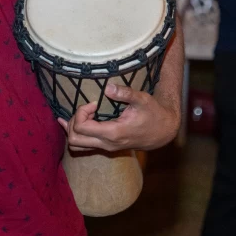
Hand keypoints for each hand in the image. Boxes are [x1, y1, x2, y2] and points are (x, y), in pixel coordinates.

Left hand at [59, 82, 179, 152]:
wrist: (163, 132)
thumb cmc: (153, 114)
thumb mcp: (143, 100)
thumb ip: (126, 93)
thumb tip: (108, 87)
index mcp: (113, 133)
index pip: (81, 127)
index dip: (81, 112)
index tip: (94, 102)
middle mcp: (107, 144)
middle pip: (74, 139)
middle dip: (74, 121)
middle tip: (86, 109)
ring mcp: (106, 147)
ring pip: (76, 145)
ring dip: (74, 129)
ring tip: (82, 115)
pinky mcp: (107, 147)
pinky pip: (84, 145)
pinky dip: (77, 134)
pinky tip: (73, 122)